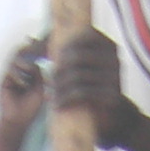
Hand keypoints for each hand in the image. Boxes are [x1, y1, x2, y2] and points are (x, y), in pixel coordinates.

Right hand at [0, 40, 49, 145]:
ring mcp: (11, 76)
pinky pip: (10, 71)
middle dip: (27, 50)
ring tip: (29, 70)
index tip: (35, 39)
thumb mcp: (40, 88)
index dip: (33, 48)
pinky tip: (22, 85)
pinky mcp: (3, 81)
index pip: (31, 57)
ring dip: (23, 63)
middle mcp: (20, 73)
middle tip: (32, 46)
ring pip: (15, 60)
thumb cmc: (31, 107)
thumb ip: (38, 74)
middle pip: (21, 55)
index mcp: (30, 74)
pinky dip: (18, 76)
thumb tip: (36, 61)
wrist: (19, 119)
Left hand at [49, 29, 134, 148]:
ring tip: (50, 94)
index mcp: (109, 46)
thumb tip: (35, 39)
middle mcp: (114, 59)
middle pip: (77, 57)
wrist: (111, 114)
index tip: (56, 57)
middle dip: (59, 69)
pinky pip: (82, 93)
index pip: (86, 36)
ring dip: (59, 86)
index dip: (67, 45)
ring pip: (77, 76)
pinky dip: (66, 99)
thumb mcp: (86, 64)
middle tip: (48, 81)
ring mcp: (114, 77)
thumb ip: (71, 50)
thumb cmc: (92, 85)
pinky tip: (57, 105)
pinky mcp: (111, 96)